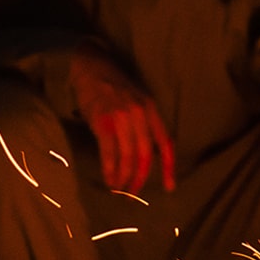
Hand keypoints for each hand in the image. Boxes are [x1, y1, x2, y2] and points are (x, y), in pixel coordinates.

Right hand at [69, 44, 174, 193]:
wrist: (89, 66)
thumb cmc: (113, 86)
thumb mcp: (137, 100)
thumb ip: (144, 123)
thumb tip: (147, 153)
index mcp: (151, 109)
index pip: (166, 143)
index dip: (169, 167)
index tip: (169, 187)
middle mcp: (140, 114)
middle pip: (146, 155)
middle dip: (140, 178)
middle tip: (134, 193)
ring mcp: (121, 118)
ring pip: (128, 157)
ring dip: (123, 178)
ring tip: (118, 188)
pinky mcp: (103, 122)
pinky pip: (110, 154)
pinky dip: (110, 170)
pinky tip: (108, 179)